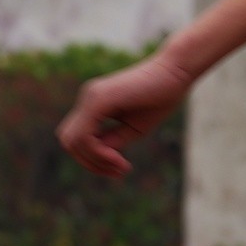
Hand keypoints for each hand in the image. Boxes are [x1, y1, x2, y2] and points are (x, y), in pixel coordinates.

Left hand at [60, 51, 194, 178]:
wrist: (175, 73)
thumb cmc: (159, 98)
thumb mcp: (132, 129)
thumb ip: (111, 141)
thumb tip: (96, 158)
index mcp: (94, 104)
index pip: (78, 139)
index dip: (93, 160)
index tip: (120, 168)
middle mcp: (88, 98)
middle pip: (69, 142)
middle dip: (90, 163)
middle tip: (119, 172)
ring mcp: (91, 97)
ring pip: (73, 141)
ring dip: (95, 161)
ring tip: (122, 166)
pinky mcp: (99, 99)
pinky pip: (85, 135)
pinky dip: (98, 152)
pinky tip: (119, 159)